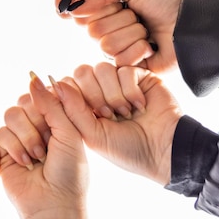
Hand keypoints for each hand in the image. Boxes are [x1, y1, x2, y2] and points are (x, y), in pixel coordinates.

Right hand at [0, 73, 87, 218]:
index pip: (44, 93)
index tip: (57, 127)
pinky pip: (0, 132)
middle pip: (26, 101)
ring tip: (37, 156)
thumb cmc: (69, 172)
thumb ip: (52, 103)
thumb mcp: (69, 133)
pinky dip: (14, 148)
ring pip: (12, 114)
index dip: (48, 107)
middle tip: (47, 146)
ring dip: (26, 137)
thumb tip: (34, 76)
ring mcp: (20, 135)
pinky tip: (25, 163)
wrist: (53, 204)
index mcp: (58, 117)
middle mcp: (38, 124)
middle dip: (37, 124)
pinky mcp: (3, 149)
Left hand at [61, 64, 181, 184]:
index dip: (74, 97)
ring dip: (114, 95)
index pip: (67, 84)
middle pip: (82, 72)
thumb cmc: (127, 150)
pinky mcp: (139, 75)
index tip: (90, 117)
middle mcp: (100, 90)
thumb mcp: (92, 135)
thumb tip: (53, 82)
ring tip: (125, 113)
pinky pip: (124, 70)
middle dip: (94, 96)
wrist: (164, 150)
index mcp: (84, 105)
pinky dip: (131, 91)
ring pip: (102, 68)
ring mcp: (119, 81)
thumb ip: (72, 110)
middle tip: (108, 115)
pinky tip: (140, 106)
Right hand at [69, 0, 183, 72]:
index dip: (105, 6)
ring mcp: (116, 49)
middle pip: (94, 31)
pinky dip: (140, 51)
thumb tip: (69, 5)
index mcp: (104, 9)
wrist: (189, 23)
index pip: (84, 12)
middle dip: (122, 21)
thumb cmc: (162, 1)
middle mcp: (107, 30)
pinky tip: (151, 47)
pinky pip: (120, 60)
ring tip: (147, 32)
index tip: (123, 1)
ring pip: (107, 46)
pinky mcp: (127, 67)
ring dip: (133, 35)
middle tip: (139, 18)